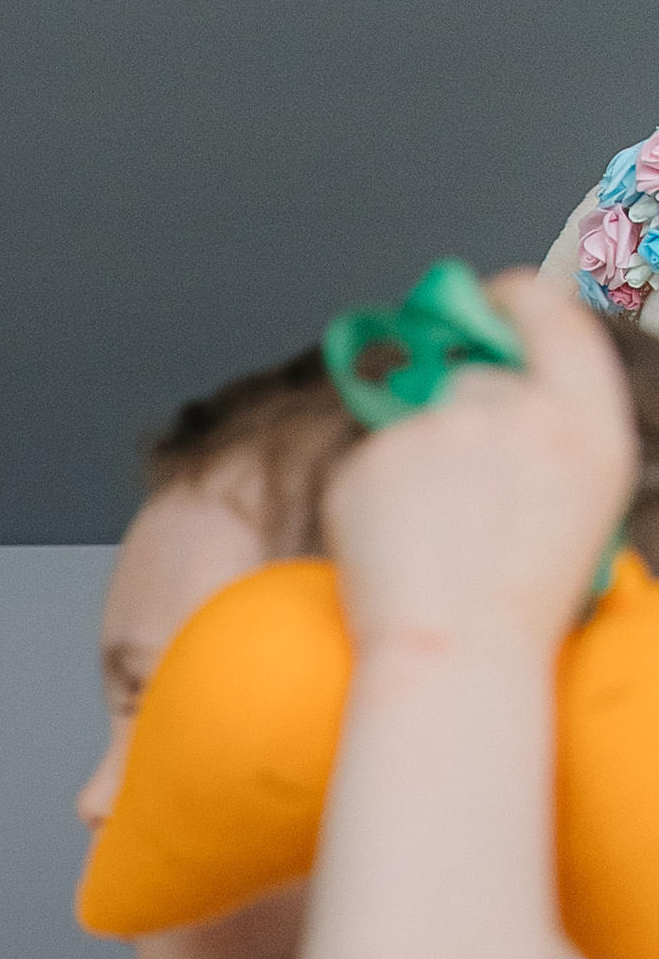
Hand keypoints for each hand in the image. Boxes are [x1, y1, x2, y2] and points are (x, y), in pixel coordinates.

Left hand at [323, 272, 636, 660]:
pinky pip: (370, 463)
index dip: (514, 300)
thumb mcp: (582, 501)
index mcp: (587, 422)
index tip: (489, 302)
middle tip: (460, 498)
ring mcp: (441, 428)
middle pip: (476, 378)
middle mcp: (519, 410)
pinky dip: (375, 500)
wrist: (457, 658)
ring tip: (435, 540)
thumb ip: (552, 425)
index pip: (549, 313)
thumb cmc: (524, 601)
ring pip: (417, 422)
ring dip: (418, 465)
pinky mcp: (375, 455)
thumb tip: (501, 378)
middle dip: (460, 423)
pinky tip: (397, 550)